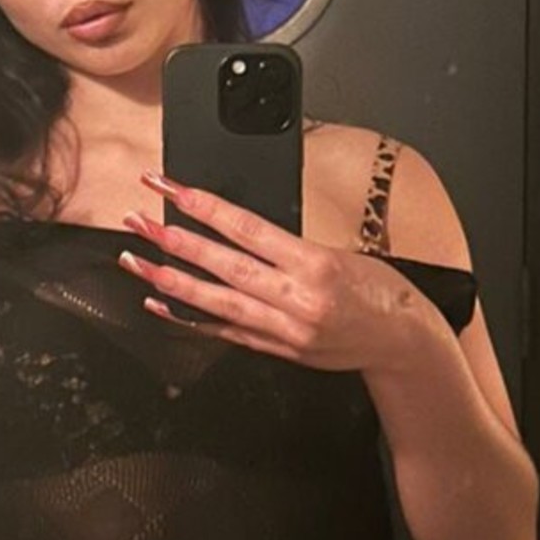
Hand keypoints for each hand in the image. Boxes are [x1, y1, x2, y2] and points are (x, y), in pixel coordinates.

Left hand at [116, 170, 435, 374]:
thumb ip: (290, 247)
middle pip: (224, 266)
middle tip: (139, 223)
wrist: (403, 342)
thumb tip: (240, 230)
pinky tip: (163, 304)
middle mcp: (296, 300)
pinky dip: (191, 318)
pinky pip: (226, 332)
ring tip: (137, 263)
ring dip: (171, 282)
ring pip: (217, 302)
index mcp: (315, 265)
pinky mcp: (279, 351)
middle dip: (175, 242)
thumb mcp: (340, 253)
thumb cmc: (380, 291)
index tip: (171, 188)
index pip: (247, 229)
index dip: (203, 207)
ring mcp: (284, 330)